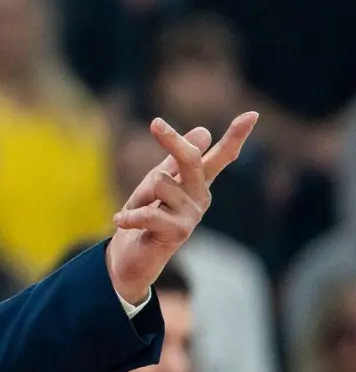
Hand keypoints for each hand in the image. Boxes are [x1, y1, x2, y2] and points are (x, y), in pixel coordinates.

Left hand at [106, 112, 257, 302]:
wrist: (130, 257)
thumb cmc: (144, 215)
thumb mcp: (157, 181)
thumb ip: (175, 159)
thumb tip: (204, 130)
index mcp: (197, 183)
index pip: (221, 157)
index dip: (236, 136)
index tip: (252, 114)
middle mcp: (200, 197)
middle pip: (192, 159)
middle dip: (172, 140)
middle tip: (156, 123)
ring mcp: (192, 216)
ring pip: (161, 181)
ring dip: (138, 194)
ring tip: (136, 210)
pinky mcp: (178, 233)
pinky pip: (148, 212)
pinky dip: (128, 216)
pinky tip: (119, 222)